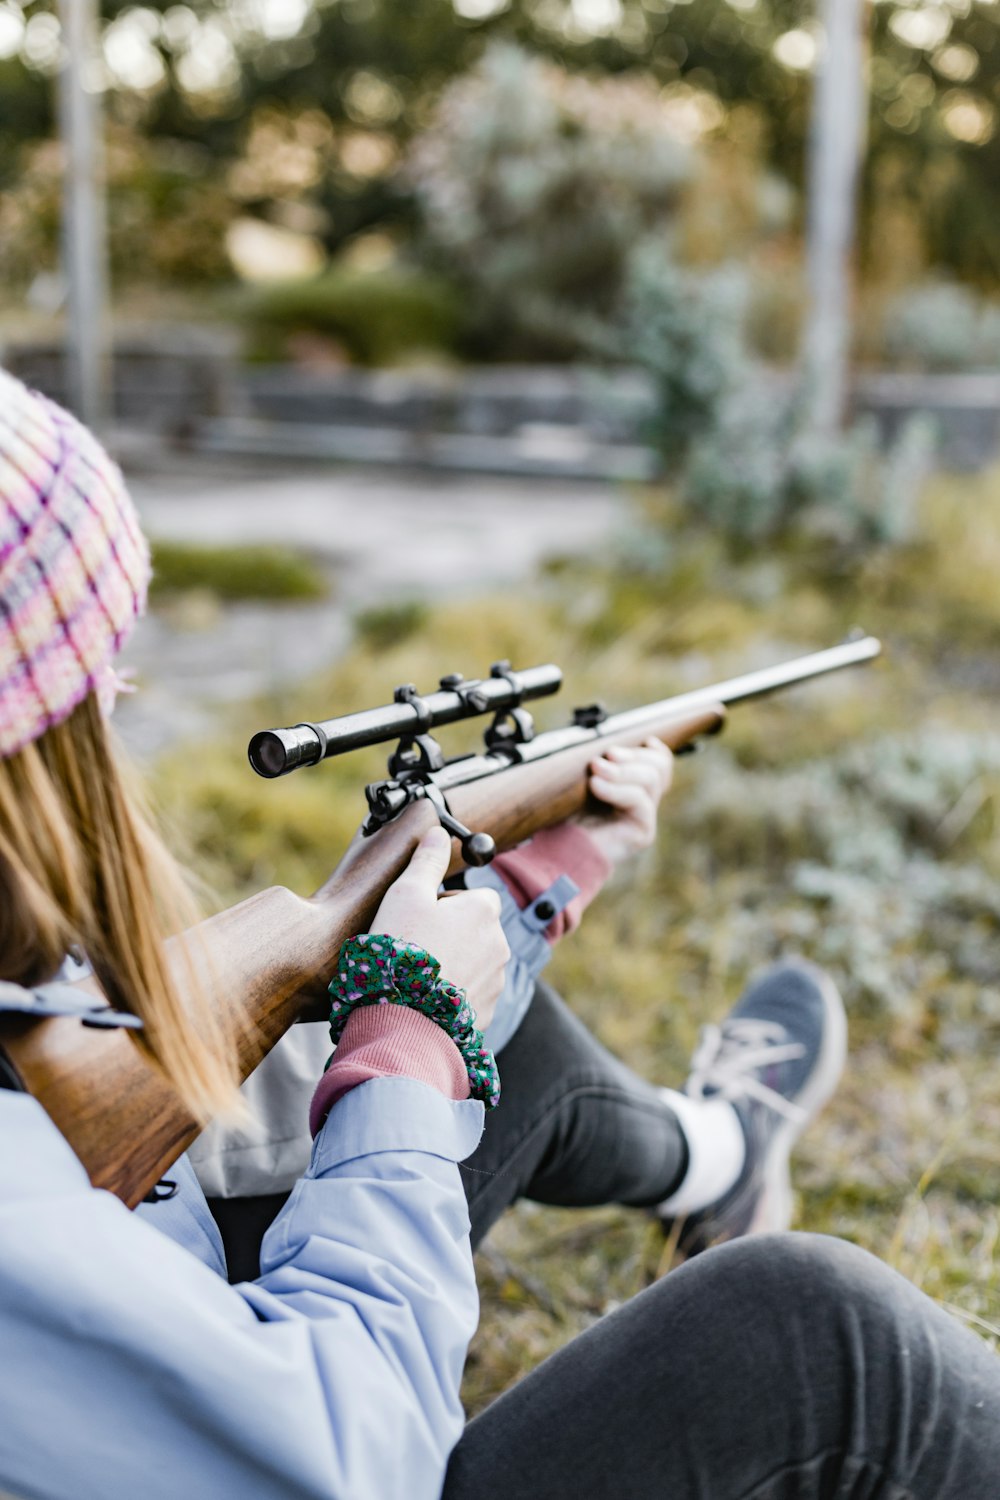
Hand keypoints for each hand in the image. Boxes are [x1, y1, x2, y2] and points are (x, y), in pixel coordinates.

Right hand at [370, 826, 509, 1029]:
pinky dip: (452, 994)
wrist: (406, 1019)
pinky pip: (470, 994)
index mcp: (484, 910)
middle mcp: (499, 944)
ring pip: (474, 962)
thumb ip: (426, 861)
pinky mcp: (486, 1012)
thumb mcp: (406, 894)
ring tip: (418, 975)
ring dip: (453, 964)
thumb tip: (437, 833)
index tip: (420, 916)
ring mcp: (496, 981)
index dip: (445, 903)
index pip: (474, 895)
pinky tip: (425, 998)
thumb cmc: (403, 950)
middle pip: (475, 929)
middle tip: (415, 946)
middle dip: (450, 934)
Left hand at [573, 738, 673, 865]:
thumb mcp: (580, 781)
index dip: (654, 750)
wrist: (556, 850)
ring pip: (651, 780)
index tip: (643, 739)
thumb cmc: (563, 814)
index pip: (659, 764)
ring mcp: (644, 818)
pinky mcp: (642, 833)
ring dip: (623, 770)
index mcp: (631, 787)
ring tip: (596, 768)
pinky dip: (617, 789)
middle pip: (658, 767)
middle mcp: (642, 803)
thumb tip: (606, 748)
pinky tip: (596, 785)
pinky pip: (639, 801)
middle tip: (607, 755)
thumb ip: (599, 764)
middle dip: (634, 755)